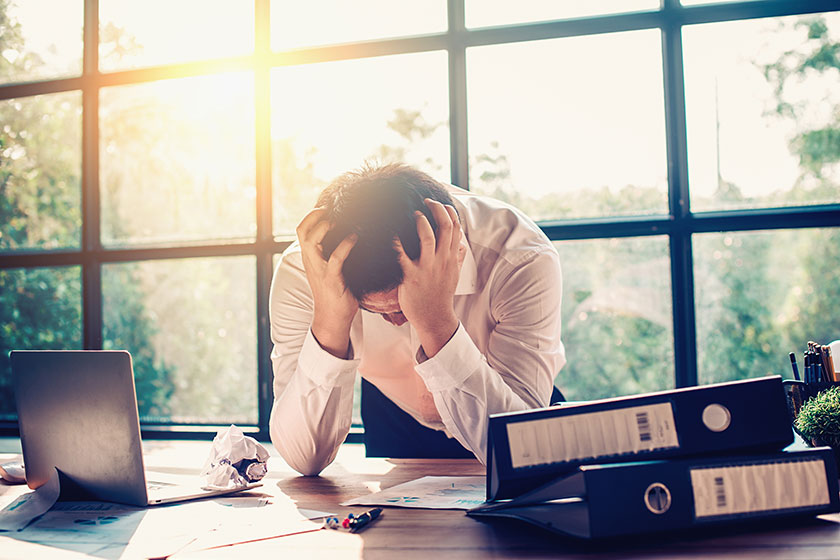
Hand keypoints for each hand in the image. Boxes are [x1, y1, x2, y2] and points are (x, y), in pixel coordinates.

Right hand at [296, 207, 357, 357]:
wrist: (332, 318)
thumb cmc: (335, 291)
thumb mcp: (329, 268)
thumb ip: (332, 252)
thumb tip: (348, 232)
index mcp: (310, 257)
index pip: (301, 229)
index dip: (312, 215)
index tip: (328, 208)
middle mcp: (311, 261)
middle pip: (302, 231)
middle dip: (315, 216)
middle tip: (332, 210)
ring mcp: (319, 270)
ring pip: (311, 242)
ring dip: (324, 228)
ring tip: (340, 221)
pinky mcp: (332, 279)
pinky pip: (335, 258)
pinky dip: (345, 245)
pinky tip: (355, 237)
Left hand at [394, 199, 461, 357]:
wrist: (434, 318)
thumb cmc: (441, 296)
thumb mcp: (454, 276)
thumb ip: (458, 258)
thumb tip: (462, 244)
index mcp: (451, 258)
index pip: (456, 228)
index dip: (449, 211)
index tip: (441, 203)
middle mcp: (441, 260)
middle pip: (446, 226)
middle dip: (437, 208)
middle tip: (426, 200)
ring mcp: (427, 268)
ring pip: (428, 237)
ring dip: (421, 221)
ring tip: (414, 213)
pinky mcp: (412, 277)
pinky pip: (403, 257)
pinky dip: (397, 243)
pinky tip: (391, 234)